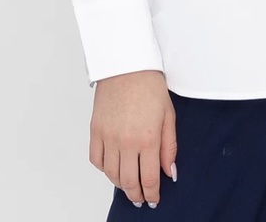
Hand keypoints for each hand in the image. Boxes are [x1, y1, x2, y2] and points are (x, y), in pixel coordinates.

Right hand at [89, 69, 177, 207]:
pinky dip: (104, 169)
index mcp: (148, 138)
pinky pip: (96, 160)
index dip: (152, 194)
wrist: (127, 64)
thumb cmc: (150, 85)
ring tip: (129, 184)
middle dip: (136, 194)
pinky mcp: (95, 130)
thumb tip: (170, 172)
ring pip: (111, 174)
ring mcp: (108, 136)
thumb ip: (169, 146)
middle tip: (141, 198)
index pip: (149, 178)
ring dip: (121, 184)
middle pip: (129, 182)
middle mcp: (126, 141)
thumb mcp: (168, 115)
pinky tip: (112, 168)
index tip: (154, 199)